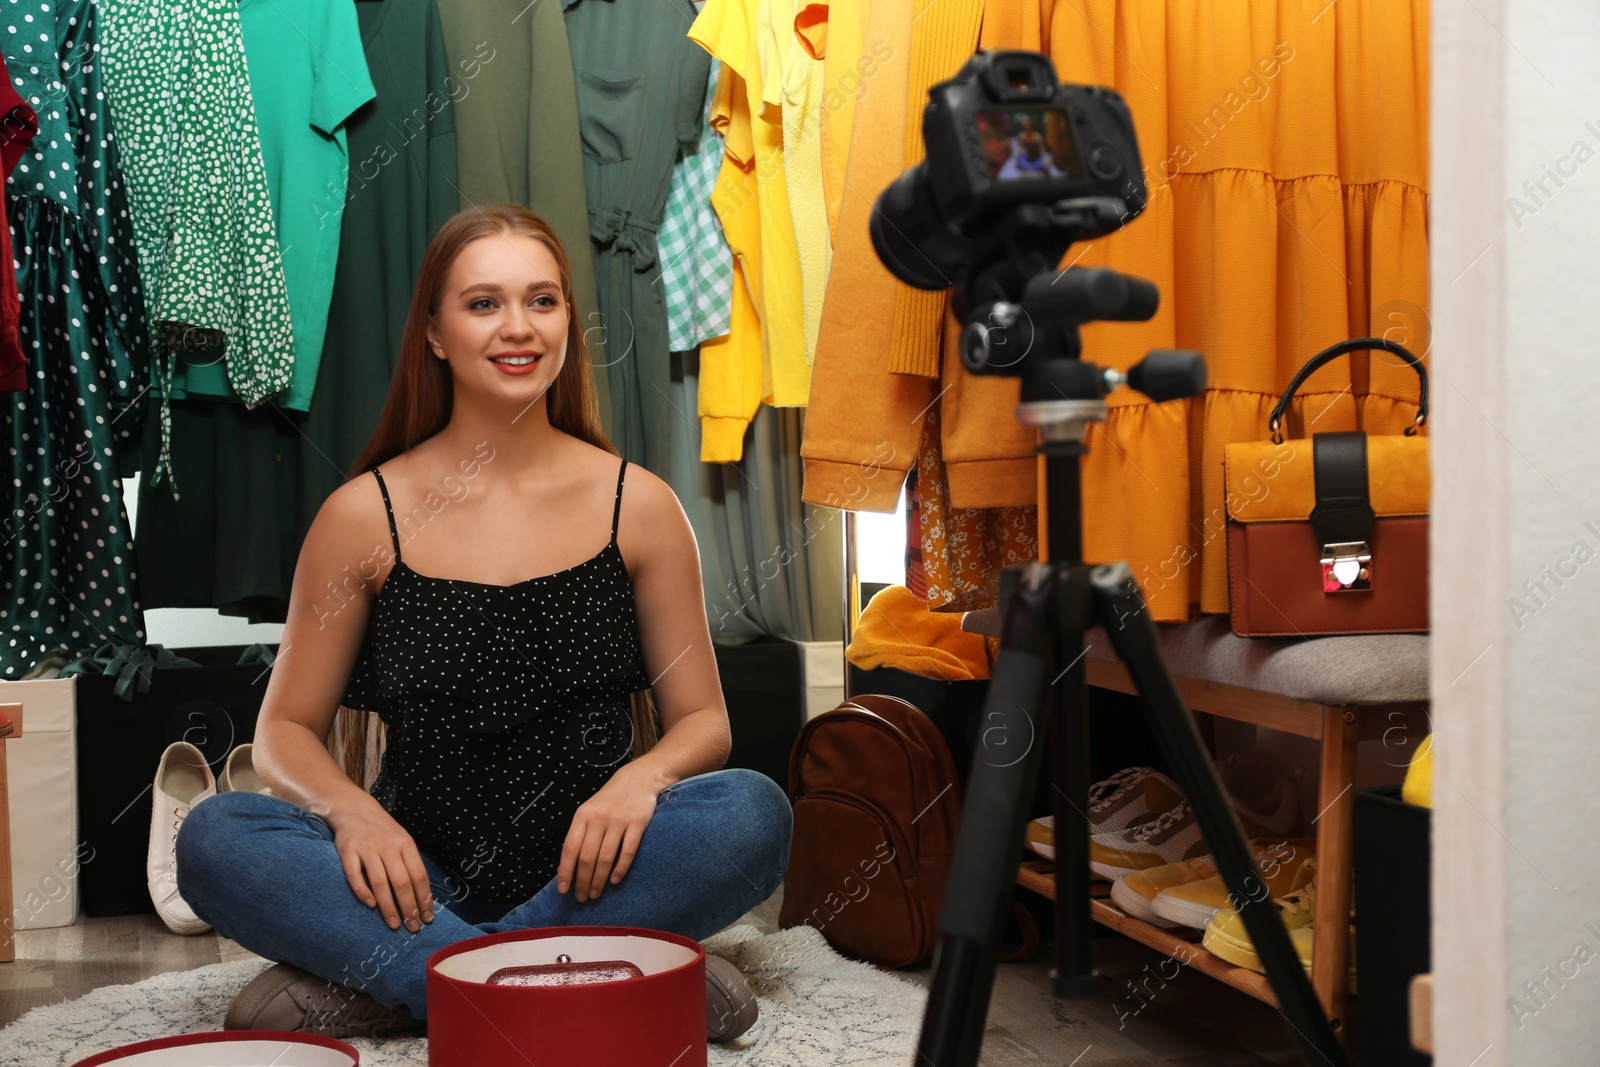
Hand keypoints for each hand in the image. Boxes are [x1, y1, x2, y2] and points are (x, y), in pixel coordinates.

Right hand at [328, 801, 434, 932]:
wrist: (354, 808)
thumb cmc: (382, 830)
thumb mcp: (401, 840)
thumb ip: (409, 863)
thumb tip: (422, 895)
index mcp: (406, 844)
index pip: (419, 875)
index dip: (424, 898)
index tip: (427, 917)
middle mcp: (388, 846)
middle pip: (402, 882)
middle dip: (409, 908)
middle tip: (412, 927)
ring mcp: (367, 848)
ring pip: (380, 882)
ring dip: (388, 907)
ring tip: (394, 924)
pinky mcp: (348, 850)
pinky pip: (355, 875)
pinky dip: (363, 891)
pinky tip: (370, 905)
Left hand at [557, 764, 662, 901]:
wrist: (638, 779)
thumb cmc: (609, 800)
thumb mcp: (589, 811)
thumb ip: (579, 835)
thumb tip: (566, 867)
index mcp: (583, 815)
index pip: (570, 848)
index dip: (565, 871)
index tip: (563, 890)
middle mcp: (599, 818)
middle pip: (587, 857)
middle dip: (582, 881)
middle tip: (581, 897)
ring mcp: (619, 820)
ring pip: (605, 857)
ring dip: (599, 880)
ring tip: (595, 893)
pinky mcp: (637, 823)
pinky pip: (627, 851)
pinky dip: (620, 869)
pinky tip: (615, 881)